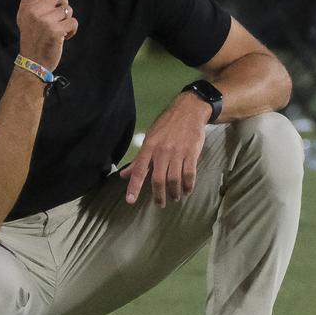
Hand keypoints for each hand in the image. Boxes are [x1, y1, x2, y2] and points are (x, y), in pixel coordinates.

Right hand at [15, 0, 76, 71]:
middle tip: (54, 20)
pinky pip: (72, 22)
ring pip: (67, 10)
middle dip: (62, 6)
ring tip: (56, 31)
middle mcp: (34, 10)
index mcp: (27, 6)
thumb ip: (37, 5)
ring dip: (66, 21)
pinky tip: (63, 37)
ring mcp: (44, 20)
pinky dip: (72, 30)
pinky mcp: (55, 30)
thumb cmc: (33, 38)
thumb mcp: (27, 19)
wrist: (33, 61)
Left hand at [119, 92, 209, 206]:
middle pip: (158, 179)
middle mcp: (162, 151)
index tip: (130, 200)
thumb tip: (124, 175)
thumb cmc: (166, 125)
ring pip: (174, 180)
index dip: (134, 186)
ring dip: (174, 193)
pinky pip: (189, 174)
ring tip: (174, 198)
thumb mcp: (149, 138)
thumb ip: (139, 159)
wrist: (189, 110)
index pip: (139, 170)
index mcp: (149, 147)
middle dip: (158, 195)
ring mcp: (178, 153)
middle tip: (159, 204)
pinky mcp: (192, 153)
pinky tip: (187, 191)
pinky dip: (188, 186)